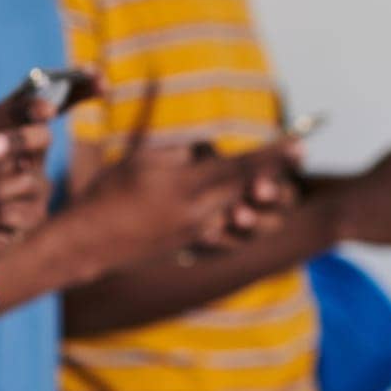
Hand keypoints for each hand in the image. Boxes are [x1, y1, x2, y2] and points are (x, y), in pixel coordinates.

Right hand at [78, 140, 300, 265]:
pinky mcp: (189, 245)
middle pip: (249, 188)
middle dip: (274, 172)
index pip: (240, 166)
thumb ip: (177, 153)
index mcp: (186, 185)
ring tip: (269, 184)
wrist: (89, 243)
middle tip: (298, 155)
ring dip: (257, 196)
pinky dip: (236, 217)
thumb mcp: (140, 161)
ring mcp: (196, 233)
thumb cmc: (107, 195)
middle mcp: (199, 212)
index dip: (274, 155)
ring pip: (240, 210)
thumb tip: (201, 151)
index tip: (302, 144)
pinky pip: (223, 230)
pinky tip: (240, 210)